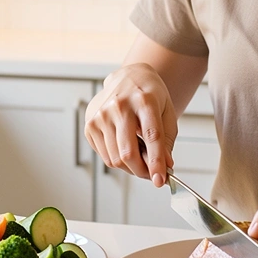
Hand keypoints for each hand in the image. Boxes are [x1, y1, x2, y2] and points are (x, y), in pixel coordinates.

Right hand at [85, 63, 177, 186]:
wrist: (128, 77)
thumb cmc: (150, 96)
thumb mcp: (167, 113)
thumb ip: (167, 141)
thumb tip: (165, 167)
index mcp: (144, 100)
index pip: (151, 137)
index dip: (156, 162)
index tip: (160, 180)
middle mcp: (119, 106)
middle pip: (128, 153)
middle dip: (142, 171)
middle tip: (152, 175)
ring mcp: (101, 115)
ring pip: (115, 159)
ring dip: (131, 167)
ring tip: (140, 158)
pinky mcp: (90, 124)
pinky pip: (105, 156)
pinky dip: (118, 160)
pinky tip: (125, 148)